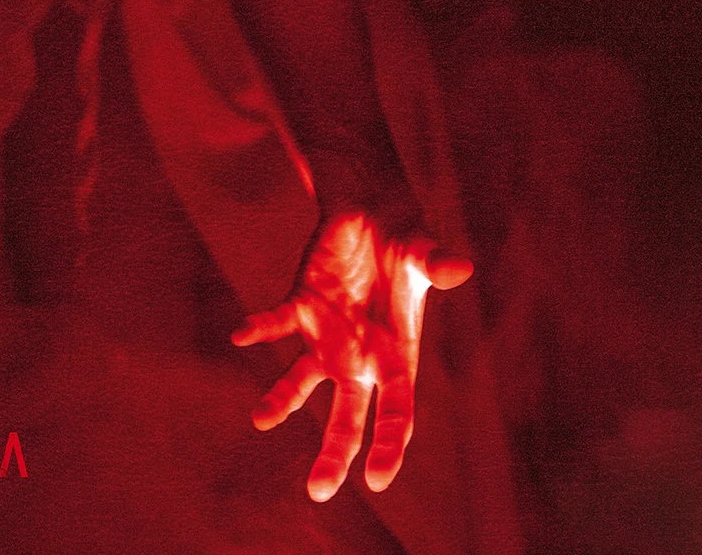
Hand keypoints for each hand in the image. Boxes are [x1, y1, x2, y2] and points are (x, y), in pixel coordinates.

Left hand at [231, 212, 472, 501]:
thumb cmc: (405, 239)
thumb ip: (436, 264)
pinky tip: (242, 333)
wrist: (371, 210)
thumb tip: (459, 268)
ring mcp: (327, 335)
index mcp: (397, 354)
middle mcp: (359, 356)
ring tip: (262, 417)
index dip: (389, 445)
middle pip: (348, 415)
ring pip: (302, 382)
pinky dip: (261, 327)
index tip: (378, 478)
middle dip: (335, 453)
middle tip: (319, 490)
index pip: (396, 411)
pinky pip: (277, 322)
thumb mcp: (421, 252)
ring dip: (282, 399)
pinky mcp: (301, 306)